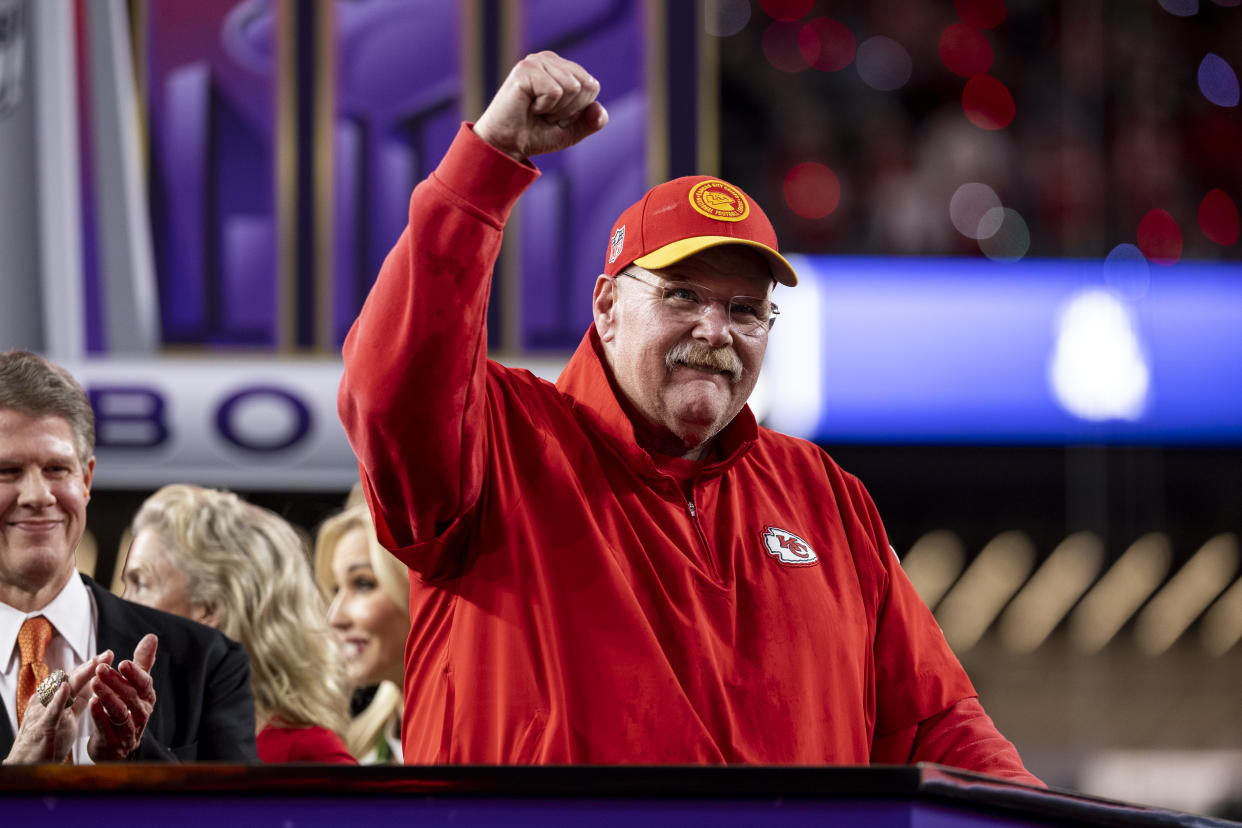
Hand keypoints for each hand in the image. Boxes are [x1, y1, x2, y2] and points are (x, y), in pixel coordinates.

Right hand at [2, 652, 113, 763]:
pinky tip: (65, 688)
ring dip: (79, 676)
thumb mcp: (67, 718)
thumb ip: (78, 702)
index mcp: (54, 699)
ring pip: (62, 690)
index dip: (92, 667)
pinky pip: (51, 711)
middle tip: (107, 654)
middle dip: (90, 666)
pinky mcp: (42, 727)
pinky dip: (58, 699)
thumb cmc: (48, 741)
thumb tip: (93, 684)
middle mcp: (48, 701)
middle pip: (71, 679)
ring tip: (94, 663)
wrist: (27, 767)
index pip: (75, 679)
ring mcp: (44, 712)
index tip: (109, 655)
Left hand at [87, 633, 157, 761]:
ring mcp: (128, 728)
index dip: (135, 673)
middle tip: (101, 669)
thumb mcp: (137, 686)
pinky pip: (107, 727)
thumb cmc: (128, 710)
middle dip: (116, 681)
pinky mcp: (113, 741)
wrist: (120, 747)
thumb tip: (151, 637)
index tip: (123, 662)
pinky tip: (92, 703)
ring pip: (119, 711)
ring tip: (95, 683)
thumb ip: (143, 662)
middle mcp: (141, 712)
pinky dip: (100, 715)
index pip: (144, 683)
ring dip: (108, 696)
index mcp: (147, 697)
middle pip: (130, 695)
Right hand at [473, 50, 607, 161]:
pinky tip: (528, 106)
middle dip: (569, 110)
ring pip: (572, 87)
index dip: (578, 110)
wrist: (506, 145)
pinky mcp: (525, 69)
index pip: (592, 86)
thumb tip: (598, 108)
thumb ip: (592, 121)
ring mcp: (536, 61)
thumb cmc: (535, 135)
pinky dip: (544, 107)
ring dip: (556, 110)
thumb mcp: (572, 131)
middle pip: (586, 85)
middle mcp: (549, 59)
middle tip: (546, 114)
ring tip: (536, 110)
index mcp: (562, 67)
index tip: (556, 116)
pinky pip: (555, 91)